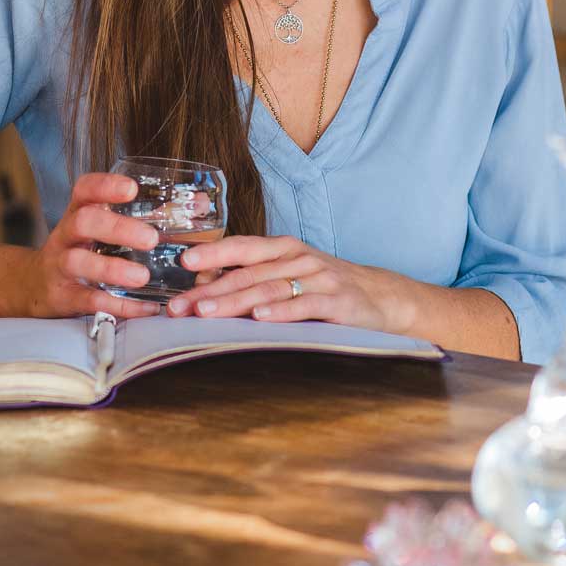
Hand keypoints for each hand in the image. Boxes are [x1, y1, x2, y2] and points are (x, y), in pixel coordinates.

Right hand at [20, 172, 164, 318]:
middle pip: (84, 222)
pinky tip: (144, 307)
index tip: (131, 188)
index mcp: (78, 213)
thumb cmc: (81, 249)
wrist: (34, 285)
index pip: (85, 190)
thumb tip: (199, 204)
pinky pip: (88, 301)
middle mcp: (66, 236)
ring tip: (142, 276)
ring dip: (112, 269)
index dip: (105, 186)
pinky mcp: (63, 296)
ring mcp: (60, 266)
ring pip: (78, 262)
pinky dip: (118, 306)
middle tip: (150, 239)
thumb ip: (142, 217)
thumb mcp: (100, 228)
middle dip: (116, 228)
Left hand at [167, 235, 416, 334]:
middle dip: (211, 290)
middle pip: (249, 272)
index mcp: (285, 249)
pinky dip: (281, 311)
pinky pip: (306, 305)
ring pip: (270, 288)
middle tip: (180, 306)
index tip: (183, 261)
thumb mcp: (291, 275)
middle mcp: (300, 258)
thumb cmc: (327, 287)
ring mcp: (321, 279)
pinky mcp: (339, 302)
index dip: (213, 252)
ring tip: (206, 313)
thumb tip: (203, 286)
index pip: (242, 247)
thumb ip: (254, 277)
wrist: (384, 297)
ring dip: (235, 300)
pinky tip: (260, 318)